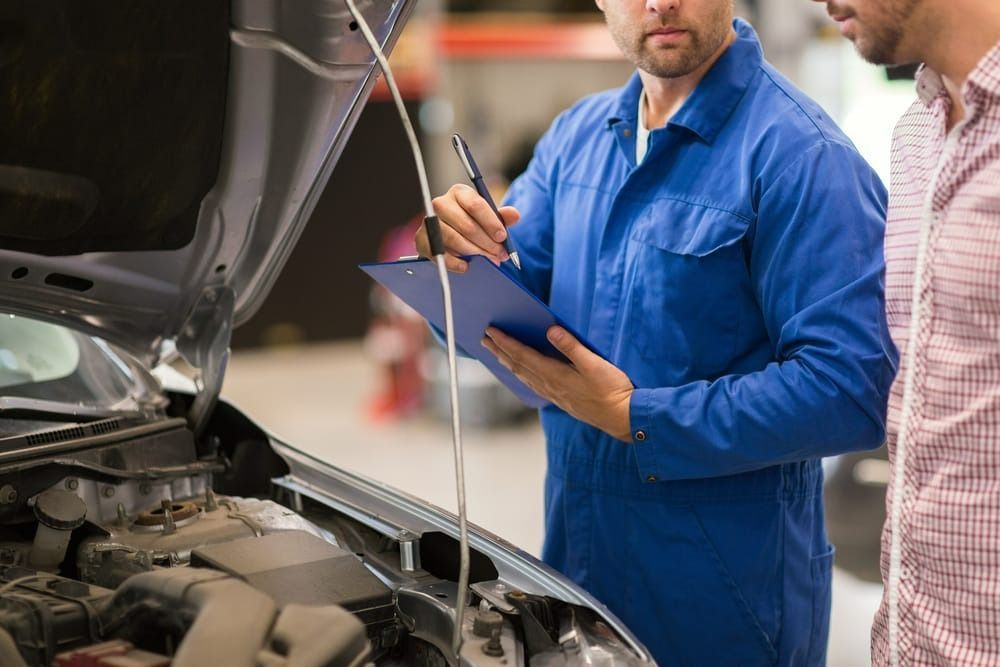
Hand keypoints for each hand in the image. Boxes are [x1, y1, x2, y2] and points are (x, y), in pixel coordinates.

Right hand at [414, 184, 520, 272]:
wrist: (451, 232)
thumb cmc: (472, 221)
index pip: (476, 205)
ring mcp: (429, 222)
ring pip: (454, 239)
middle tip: (499, 254)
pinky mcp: (422, 240)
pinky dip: (455, 263)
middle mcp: (441, 204)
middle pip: (466, 225)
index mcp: (459, 193)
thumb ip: (502, 216)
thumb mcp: (488, 216)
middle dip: (486, 242)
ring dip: (474, 252)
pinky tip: (466, 266)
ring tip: (488, 259)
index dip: (491, 223)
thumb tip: (514, 215)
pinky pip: (440, 254)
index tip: (502, 237)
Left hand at [482, 325, 634, 441]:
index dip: (505, 342)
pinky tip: (522, 374)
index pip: (523, 355)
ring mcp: (554, 395)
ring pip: (523, 376)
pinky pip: (533, 385)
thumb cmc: (611, 390)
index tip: (491, 331)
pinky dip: (522, 375)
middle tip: (484, 339)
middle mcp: (550, 386)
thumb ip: (571, 346)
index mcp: (555, 375)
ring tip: (497, 354)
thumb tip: (551, 330)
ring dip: (508, 363)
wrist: (622, 418)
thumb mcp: (594, 364)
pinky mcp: (561, 400)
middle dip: (500, 351)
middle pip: (518, 366)